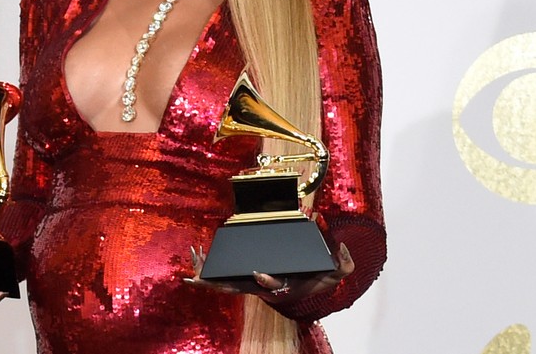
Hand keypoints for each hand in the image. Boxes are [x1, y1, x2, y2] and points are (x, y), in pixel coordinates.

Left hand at [184, 242, 354, 302]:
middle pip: (235, 287)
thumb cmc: (319, 276)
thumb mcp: (336, 272)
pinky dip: (209, 268)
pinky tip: (196, 257)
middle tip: (195, 277)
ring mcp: (252, 282)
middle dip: (215, 283)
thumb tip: (340, 249)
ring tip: (192, 259)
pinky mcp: (246, 276)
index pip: (272, 285)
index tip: (260, 272)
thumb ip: (343, 263)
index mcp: (282, 284)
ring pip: (224, 282)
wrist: (310, 283)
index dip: (266, 280)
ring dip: (207, 274)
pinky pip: (224, 275)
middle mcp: (263, 286)